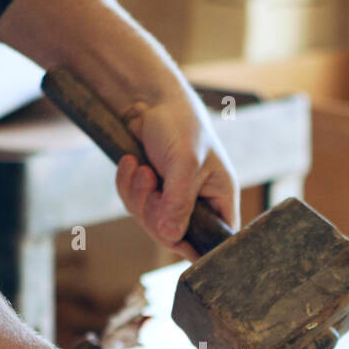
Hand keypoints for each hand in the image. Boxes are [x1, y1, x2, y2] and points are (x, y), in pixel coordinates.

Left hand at [115, 93, 239, 259]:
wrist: (150, 100)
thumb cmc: (180, 124)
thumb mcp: (184, 162)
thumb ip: (179, 201)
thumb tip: (171, 237)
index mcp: (221, 199)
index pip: (217, 241)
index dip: (198, 247)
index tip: (174, 236)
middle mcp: (200, 205)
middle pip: (175, 237)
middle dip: (154, 211)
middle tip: (150, 180)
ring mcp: (173, 201)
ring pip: (150, 223)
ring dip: (138, 195)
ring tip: (139, 166)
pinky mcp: (151, 194)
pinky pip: (134, 207)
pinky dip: (127, 187)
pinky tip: (130, 163)